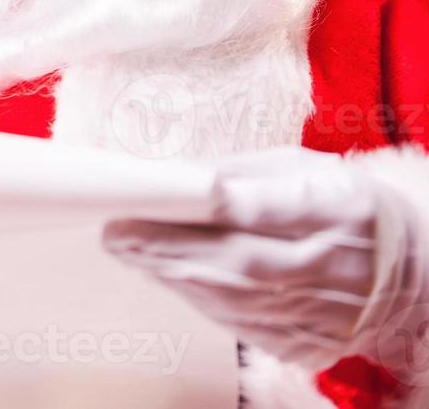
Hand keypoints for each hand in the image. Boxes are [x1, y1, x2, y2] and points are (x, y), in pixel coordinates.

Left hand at [103, 146, 426, 373]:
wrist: (413, 277)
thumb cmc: (346, 208)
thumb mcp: (305, 168)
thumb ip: (240, 171)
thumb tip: (175, 174)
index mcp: (332, 210)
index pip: (250, 214)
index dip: (188, 214)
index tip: (136, 206)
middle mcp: (329, 267)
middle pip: (233, 265)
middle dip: (164, 251)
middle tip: (115, 234)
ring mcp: (320, 315)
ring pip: (228, 300)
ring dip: (172, 276)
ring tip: (132, 251)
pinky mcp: (307, 345)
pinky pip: (239, 323)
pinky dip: (199, 298)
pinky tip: (171, 277)